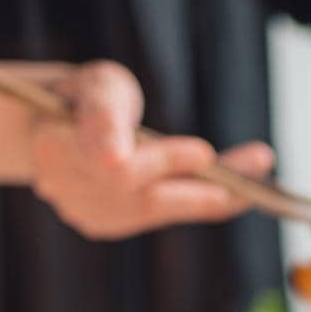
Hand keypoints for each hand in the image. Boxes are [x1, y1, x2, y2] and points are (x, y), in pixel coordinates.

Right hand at [28, 60, 273, 239]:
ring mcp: (84, 213)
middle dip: (205, 183)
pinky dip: (197, 200)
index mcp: (57, 146)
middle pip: (146, 196)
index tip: (206, 153)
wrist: (51, 124)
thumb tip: (115, 160)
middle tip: (258, 164)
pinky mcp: (104, 226)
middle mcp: (68, 189)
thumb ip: (105, 115)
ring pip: (158, 209)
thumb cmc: (85, 97)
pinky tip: (232, 187)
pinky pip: (159, 216)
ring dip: (213, 193)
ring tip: (257, 167)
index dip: (165, 161)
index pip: (119, 166)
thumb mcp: (97, 86)